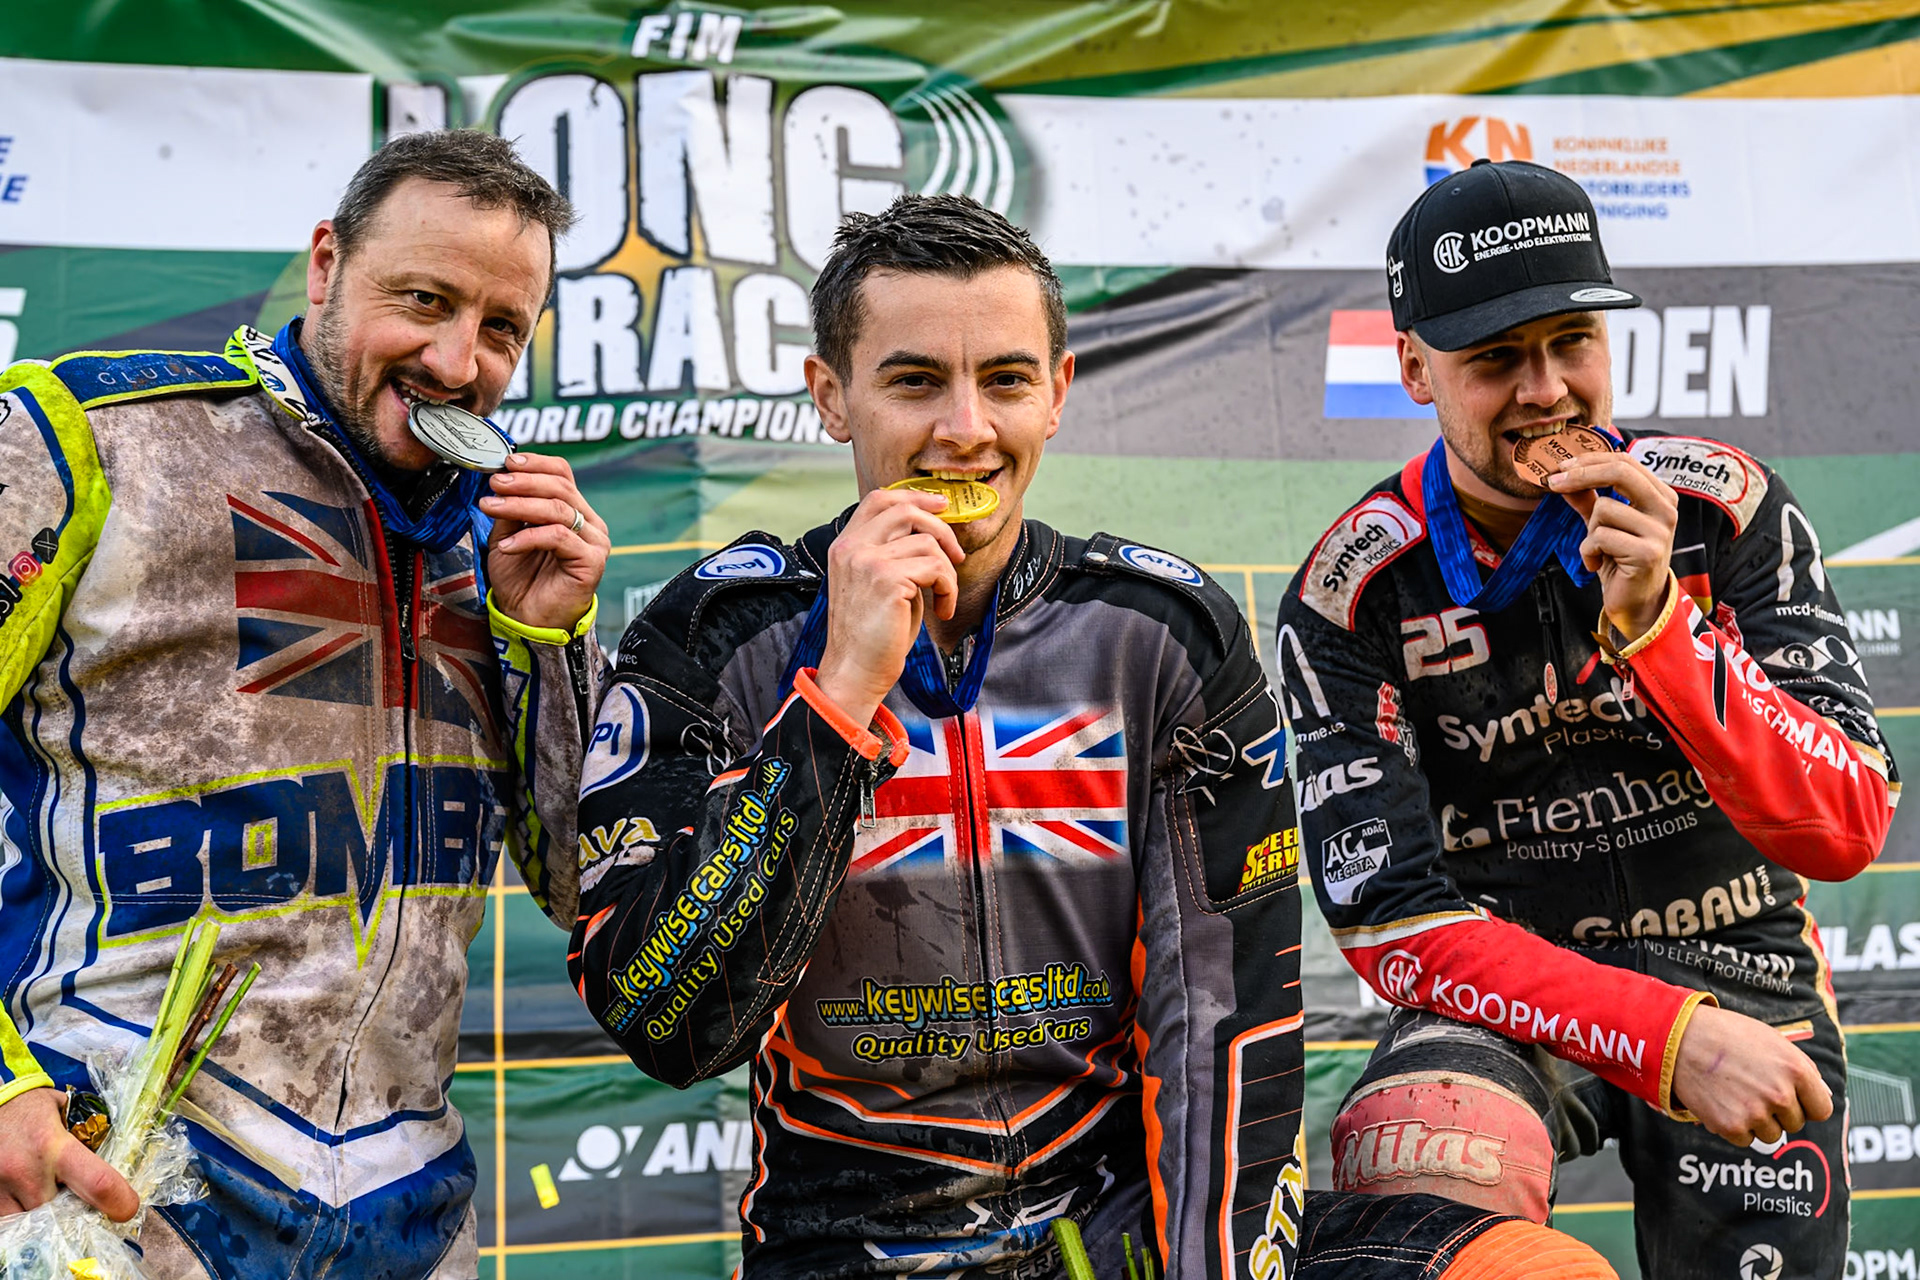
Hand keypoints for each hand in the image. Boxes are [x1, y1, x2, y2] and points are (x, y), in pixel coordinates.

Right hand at [0, 1085, 138, 1220]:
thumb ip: (84, 1137)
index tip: (127, 1208)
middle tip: (81, 1199)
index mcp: (54, 1145)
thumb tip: (111, 1161)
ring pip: (33, 1224)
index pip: (97, 1183)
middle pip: (61, 1215)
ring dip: (46, 1217)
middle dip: (75, 1212)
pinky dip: (23, 1215)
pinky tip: (29, 1197)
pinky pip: (10, 1221)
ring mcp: (0, 1189)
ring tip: (50, 1195)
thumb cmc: (26, 1107)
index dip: (118, 1202)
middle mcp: (26, 1172)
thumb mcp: (62, 1112)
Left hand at [482, 453, 608, 632]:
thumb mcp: (508, 534)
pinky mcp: (592, 561)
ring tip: (491, 507)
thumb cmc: (522, 579)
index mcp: (574, 511)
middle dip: (523, 482)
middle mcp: (590, 523)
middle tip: (495, 484)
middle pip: (560, 487)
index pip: (562, 474)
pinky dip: (528, 537)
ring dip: (520, 505)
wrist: (529, 619)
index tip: (506, 462)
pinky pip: (558, 537)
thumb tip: (503, 479)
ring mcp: (594, 541)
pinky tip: (507, 545)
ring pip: (558, 509)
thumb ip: (511, 509)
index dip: (536, 463)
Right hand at [814, 488, 964, 727]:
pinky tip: (941, 610)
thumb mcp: (877, 584)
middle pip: (904, 509)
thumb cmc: (871, 635)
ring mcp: (867, 561)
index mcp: (845, 546)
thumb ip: (894, 555)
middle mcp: (851, 548)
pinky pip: (936, 568)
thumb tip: (932, 535)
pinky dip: (948, 589)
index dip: (914, 496)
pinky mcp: (887, 579)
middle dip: (940, 527)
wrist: (855, 671)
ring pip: (928, 543)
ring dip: (947, 572)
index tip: (941, 505)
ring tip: (943, 598)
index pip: (879, 500)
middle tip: (957, 554)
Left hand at [1548, 447, 1679, 642]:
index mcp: (1659, 496)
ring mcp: (1659, 531)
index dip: (1590, 460)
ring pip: (1603, 509)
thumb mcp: (1602, 524)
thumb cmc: (1620, 560)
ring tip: (1598, 549)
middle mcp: (1665, 509)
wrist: (1636, 602)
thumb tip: (1563, 475)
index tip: (1561, 466)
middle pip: (1620, 473)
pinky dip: (1588, 551)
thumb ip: (1587, 499)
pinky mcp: (1647, 553)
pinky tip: (1598, 564)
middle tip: (1553, 483)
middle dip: (1581, 475)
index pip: (1625, 462)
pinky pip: (1599, 537)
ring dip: (1589, 531)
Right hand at [1670, 1004, 1832, 1145]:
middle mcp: (1780, 1094)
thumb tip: (1823, 1095)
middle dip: (1779, 1111)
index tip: (1792, 1099)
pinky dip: (1735, 1126)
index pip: (1822, 1110)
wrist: (1679, 1038)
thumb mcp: (1772, 1041)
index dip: (1807, 1104)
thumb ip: (1802, 1068)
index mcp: (1796, 1070)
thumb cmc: (1726, 1034)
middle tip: (1753, 1089)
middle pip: (1795, 1123)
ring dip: (1758, 1121)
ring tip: (1736, 1094)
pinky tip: (1723, 1102)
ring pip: (1772, 1134)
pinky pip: (1746, 1139)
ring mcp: (1756, 1112)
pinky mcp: (1731, 1126)